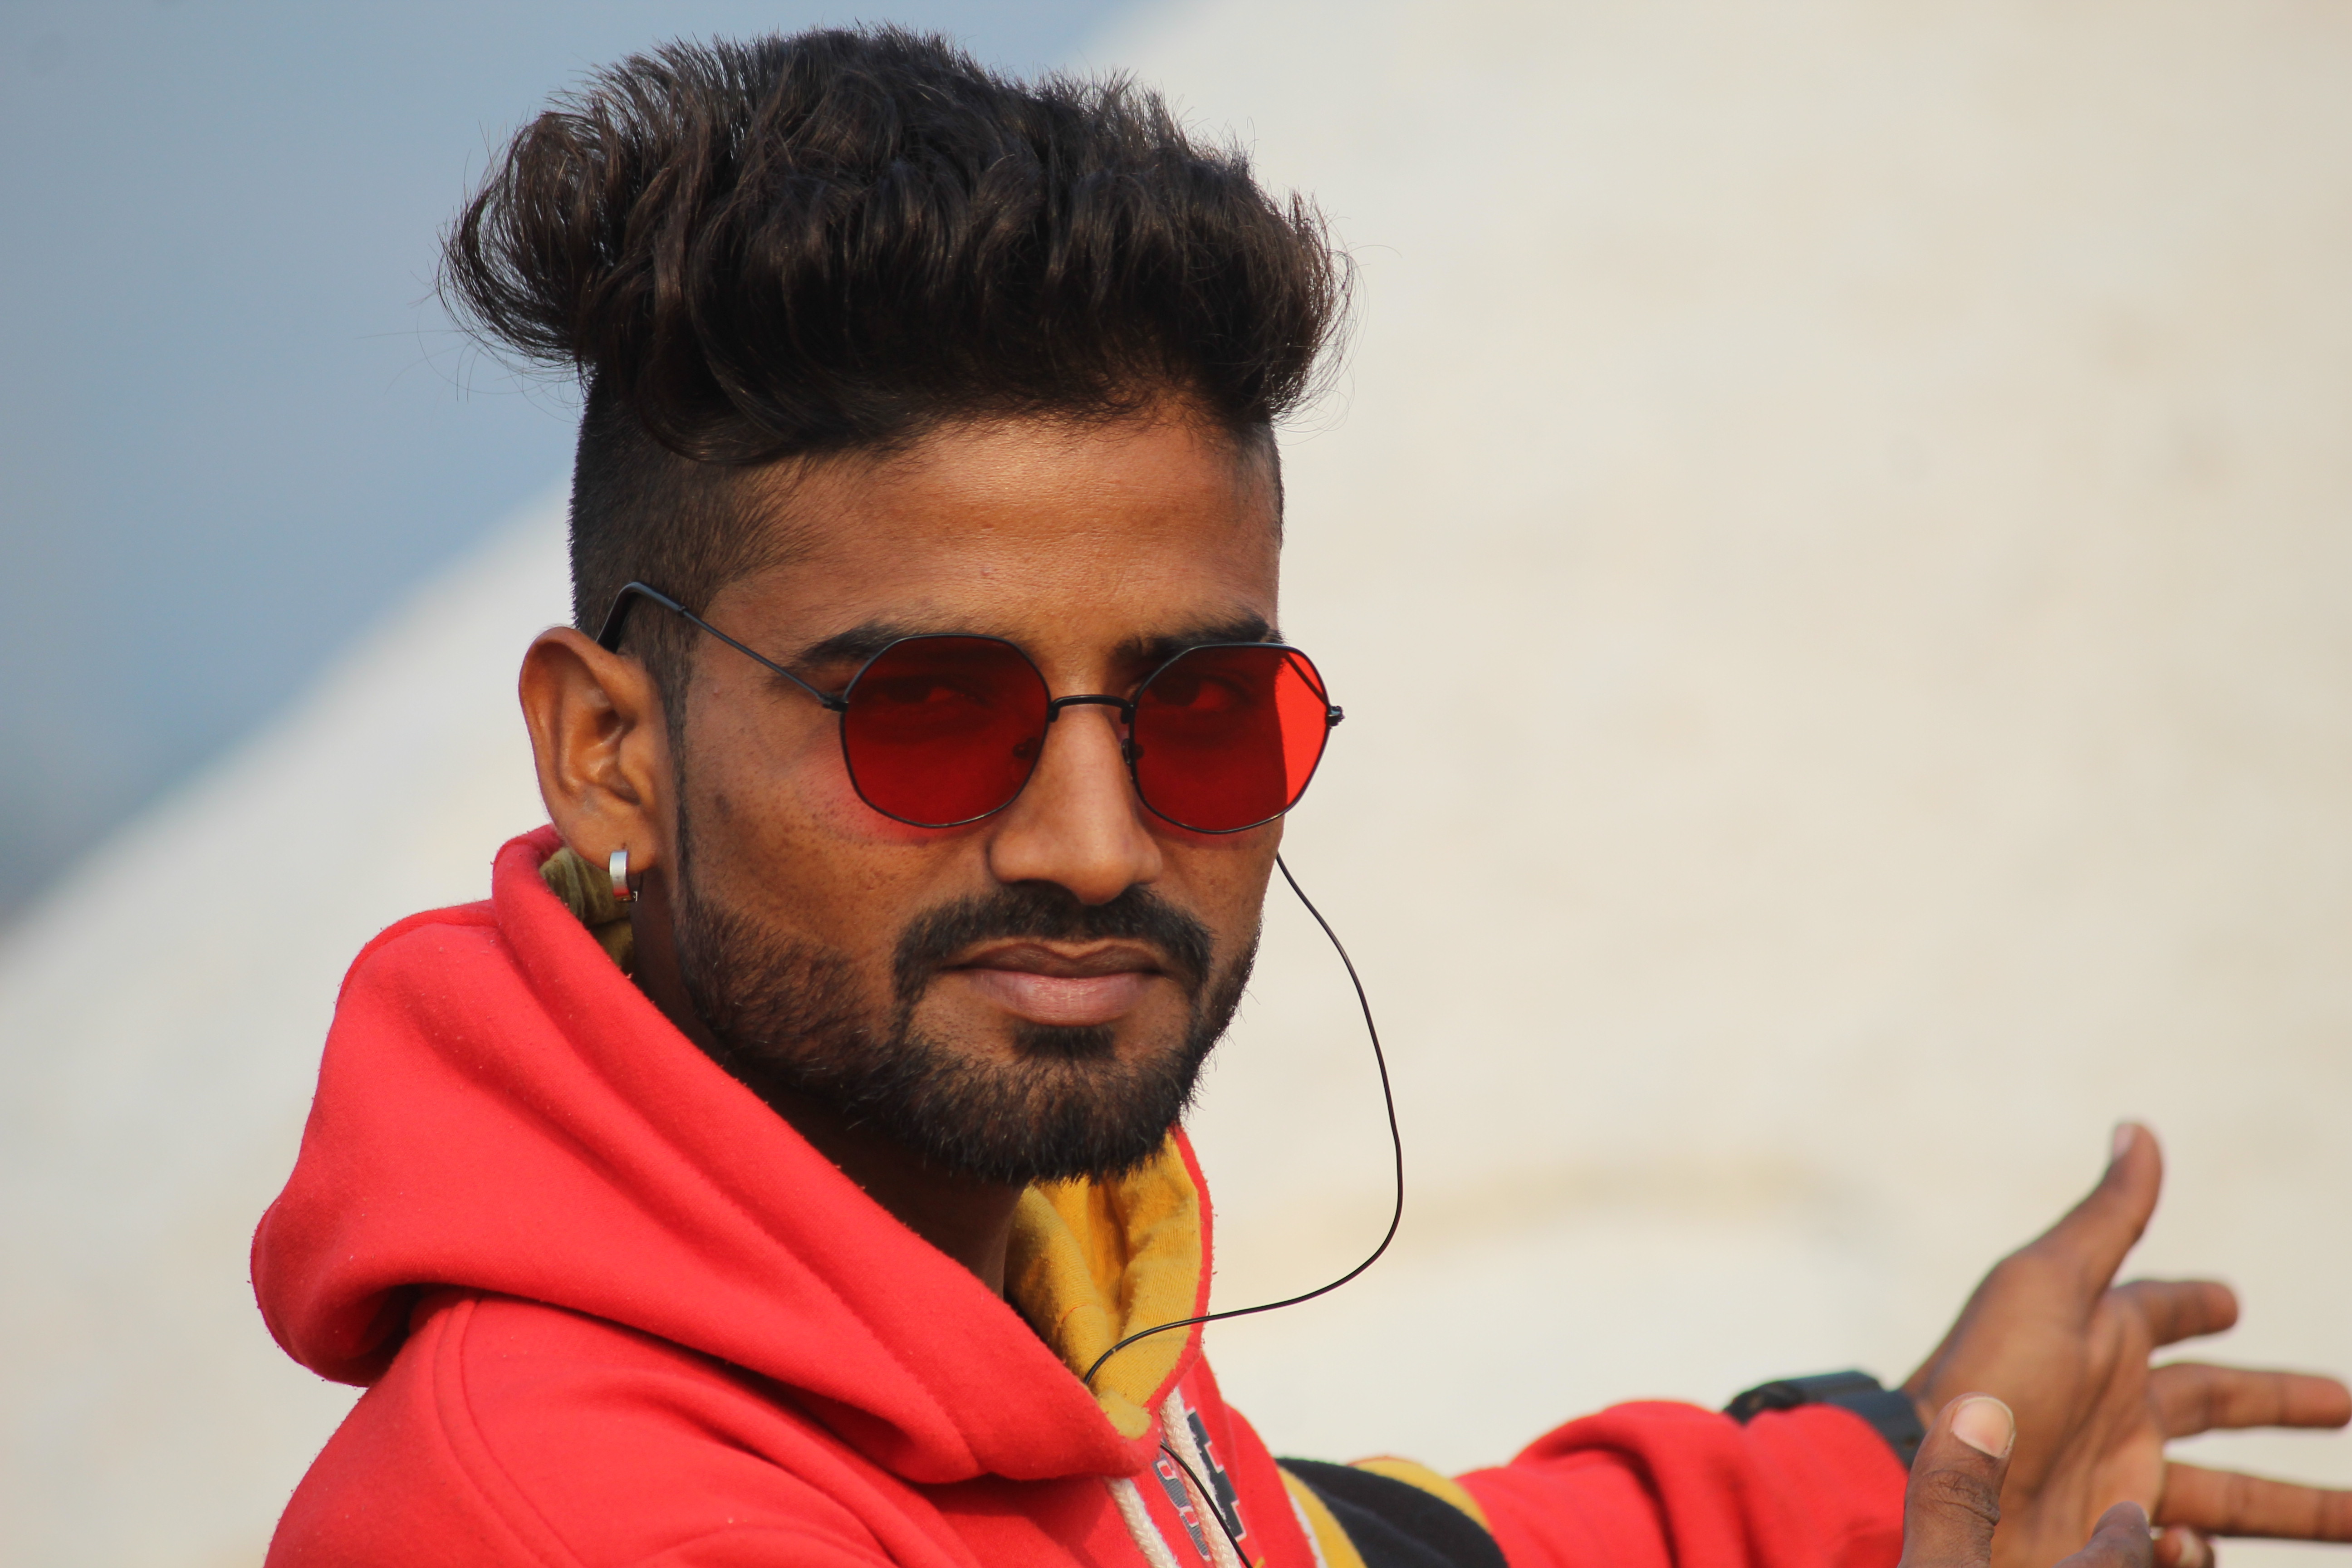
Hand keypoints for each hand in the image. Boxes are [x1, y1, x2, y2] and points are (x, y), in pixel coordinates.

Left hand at [1905, 1125, 2351, 1567]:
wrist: (1935, 1480)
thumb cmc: (1990, 1375)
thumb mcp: (2048, 1283)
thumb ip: (2107, 1218)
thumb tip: (2139, 1128)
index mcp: (2104, 1341)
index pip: (2166, 1315)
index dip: (2198, 1305)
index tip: (2230, 1302)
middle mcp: (2116, 1410)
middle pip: (2219, 1405)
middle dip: (2280, 1404)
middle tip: (2345, 1403)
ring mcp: (2117, 1480)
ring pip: (2228, 1496)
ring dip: (2295, 1504)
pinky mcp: (2111, 1542)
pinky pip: (2180, 1549)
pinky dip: (2199, 1550)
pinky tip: (2193, 1542)